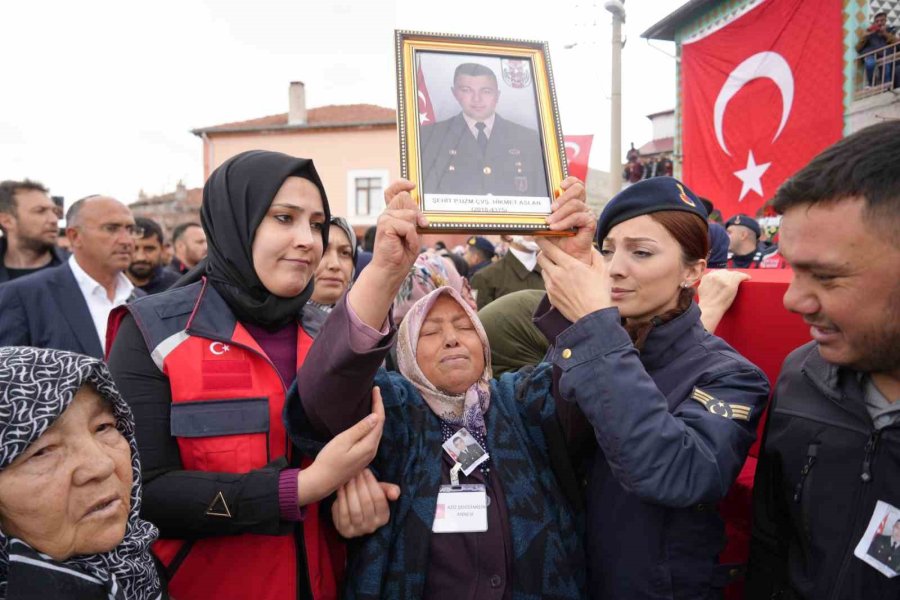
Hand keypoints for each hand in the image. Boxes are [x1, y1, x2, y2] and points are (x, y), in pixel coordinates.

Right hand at [297, 387, 385, 505]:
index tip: (376, 389)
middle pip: (380, 425)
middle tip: (375, 392)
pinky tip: (367, 421)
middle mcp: (372, 451)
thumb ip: (360, 429)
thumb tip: (376, 416)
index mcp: (370, 445)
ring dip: (376, 417)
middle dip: (379, 408)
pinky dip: (372, 426)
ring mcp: (368, 456)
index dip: (379, 403)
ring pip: (376, 432)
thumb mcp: (343, 441)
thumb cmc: (329, 460)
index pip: (379, 420)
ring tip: (373, 403)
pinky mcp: (362, 458)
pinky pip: (371, 438)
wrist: (322, 481)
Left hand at [332, 469, 400, 538]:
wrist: (350, 512)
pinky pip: (343, 514)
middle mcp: (372, 527)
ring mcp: (358, 531)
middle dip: (360, 485)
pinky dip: (341, 499)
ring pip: (354, 509)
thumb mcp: (380, 492)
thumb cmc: (368, 497)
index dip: (372, 483)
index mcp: (384, 518)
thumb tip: (395, 494)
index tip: (366, 470)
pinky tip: (340, 487)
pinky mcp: (345, 531)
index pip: (379, 498)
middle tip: (356, 472)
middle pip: (366, 503)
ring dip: (350, 491)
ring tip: (348, 478)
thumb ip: (390, 490)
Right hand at [370, 179, 426, 276]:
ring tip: (407, 242)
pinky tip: (405, 245)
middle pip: (405, 197)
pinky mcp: (385, 225)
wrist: (392, 269)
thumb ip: (414, 217)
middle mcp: (387, 213)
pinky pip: (408, 226)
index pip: (394, 192)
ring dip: (415, 231)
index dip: (402, 184)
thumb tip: (416, 201)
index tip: (412, 185)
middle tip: (420, 228)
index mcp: (393, 214)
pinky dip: (412, 237)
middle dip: (417, 213)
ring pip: (410, 213)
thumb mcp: (414, 232)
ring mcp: (384, 218)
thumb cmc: (403, 253)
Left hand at [536, 243, 611, 322]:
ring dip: (549, 266)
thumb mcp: (602, 270)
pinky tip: (563, 282)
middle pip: (540, 257)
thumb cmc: (599, 293)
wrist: (593, 318)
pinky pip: (547, 283)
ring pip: (543, 270)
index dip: (543, 240)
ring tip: (560, 268)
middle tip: (551, 251)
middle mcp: (557, 274)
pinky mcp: (551, 297)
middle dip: (544, 252)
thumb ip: (594, 255)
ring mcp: (552, 287)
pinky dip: (552, 279)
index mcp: (569, 265)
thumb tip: (590, 247)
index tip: (541, 236)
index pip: (548, 247)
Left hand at [542, 177, 595, 264]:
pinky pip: (578, 217)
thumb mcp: (546, 224)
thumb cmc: (556, 240)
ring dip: (560, 213)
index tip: (559, 185)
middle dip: (563, 196)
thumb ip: (542, 215)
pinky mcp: (590, 222)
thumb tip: (528, 208)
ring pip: (575, 204)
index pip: (576, 184)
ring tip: (550, 222)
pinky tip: (556, 228)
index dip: (570, 180)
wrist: (566, 257)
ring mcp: (587, 213)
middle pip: (578, 189)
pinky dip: (565, 222)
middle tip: (551, 208)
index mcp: (572, 202)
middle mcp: (581, 205)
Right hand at [697, 270, 749, 332]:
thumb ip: (706, 282)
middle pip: (726, 272)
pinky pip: (741, 276)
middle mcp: (716, 275)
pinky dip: (745, 277)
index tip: (726, 279)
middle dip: (730, 275)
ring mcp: (724, 279)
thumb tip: (711, 282)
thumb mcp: (701, 289)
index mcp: (707, 276)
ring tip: (744, 278)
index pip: (717, 272)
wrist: (710, 309)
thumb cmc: (706, 303)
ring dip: (738, 276)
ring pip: (734, 274)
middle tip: (734, 280)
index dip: (723, 275)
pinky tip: (748, 278)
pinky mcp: (732, 283)